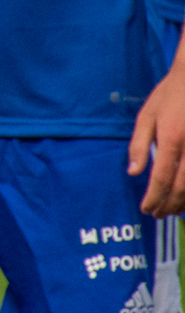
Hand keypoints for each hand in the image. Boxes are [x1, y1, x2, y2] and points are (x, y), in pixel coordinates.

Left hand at [131, 62, 184, 213]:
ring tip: (173, 211)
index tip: (146, 209)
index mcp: (172, 139)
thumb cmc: (169, 96)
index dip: (154, 197)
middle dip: (169, 205)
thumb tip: (133, 173)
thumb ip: (139, 145)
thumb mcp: (147, 115)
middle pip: (182, 188)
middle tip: (158, 215)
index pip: (162, 178)